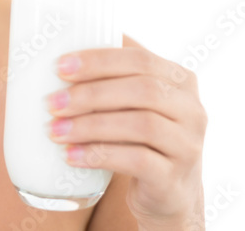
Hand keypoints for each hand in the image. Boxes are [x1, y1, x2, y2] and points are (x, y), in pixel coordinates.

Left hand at [45, 35, 206, 229]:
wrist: (170, 193)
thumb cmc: (142, 137)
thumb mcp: (137, 103)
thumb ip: (114, 76)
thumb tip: (61, 51)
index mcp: (180, 80)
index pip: (141, 59)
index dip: (99, 60)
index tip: (60, 67)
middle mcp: (192, 110)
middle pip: (143, 90)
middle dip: (91, 94)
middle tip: (52, 102)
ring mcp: (187, 145)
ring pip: (141, 125)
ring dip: (91, 125)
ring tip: (55, 129)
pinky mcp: (174, 178)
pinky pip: (137, 161)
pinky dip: (100, 155)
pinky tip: (72, 155)